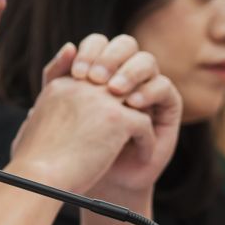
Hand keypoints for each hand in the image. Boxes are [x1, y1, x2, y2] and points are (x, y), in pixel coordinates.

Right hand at [7, 40, 152, 194]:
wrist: (38, 178)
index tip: (110, 111)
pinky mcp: (118, 119)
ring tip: (143, 138)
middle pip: (117, 79)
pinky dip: (147, 142)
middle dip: (129, 99)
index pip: (92, 73)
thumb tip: (33, 110)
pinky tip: (143, 157)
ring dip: (141, 118)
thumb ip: (37, 113)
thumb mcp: (28, 127)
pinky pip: (145, 123)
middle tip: (135, 124)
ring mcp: (101, 100)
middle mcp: (81, 86)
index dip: (105, 90)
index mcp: (61, 86)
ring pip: (136, 97)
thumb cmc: (30, 163)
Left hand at [63, 33, 183, 196]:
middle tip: (96, 78)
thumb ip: (58, 78)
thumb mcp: (61, 109)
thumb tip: (66, 46)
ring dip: (130, 72)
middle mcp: (126, 74)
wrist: (100, 180)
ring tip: (114, 91)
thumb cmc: (77, 146)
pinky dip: (149, 91)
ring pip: (146, 61)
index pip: (99, 43)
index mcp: (101, 69)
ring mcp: (148, 87)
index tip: (77, 73)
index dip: (90, 52)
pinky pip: (164, 87)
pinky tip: (133, 104)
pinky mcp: (166, 107)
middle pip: (125, 45)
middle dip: (110, 57)